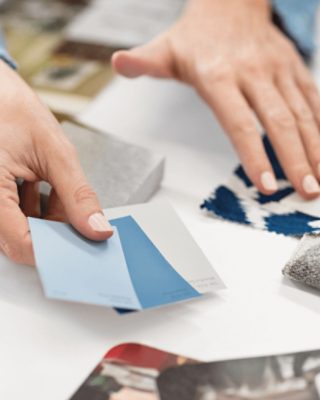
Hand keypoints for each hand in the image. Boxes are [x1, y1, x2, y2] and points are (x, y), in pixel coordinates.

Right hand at [0, 60, 112, 265]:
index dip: (54, 251)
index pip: (20, 242)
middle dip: (55, 233)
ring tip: (60, 194)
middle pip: (21, 239)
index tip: (82, 247)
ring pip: (22, 228)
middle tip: (81, 223)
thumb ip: (77, 195)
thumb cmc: (15, 111)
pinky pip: (18, 214)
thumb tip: (96, 229)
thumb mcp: (55, 151)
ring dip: (49, 219)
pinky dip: (40, 209)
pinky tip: (49, 191)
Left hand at [112, 0, 319, 197]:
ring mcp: (278, 70)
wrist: (231, 1)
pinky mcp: (293, 68)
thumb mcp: (165, 48)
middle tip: (307, 191)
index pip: (240, 123)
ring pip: (302, 114)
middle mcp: (253, 73)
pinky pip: (313, 99)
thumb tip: (118, 63)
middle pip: (279, 122)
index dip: (254, 156)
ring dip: (315, 149)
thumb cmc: (196, 36)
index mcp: (219, 75)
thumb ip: (144, 62)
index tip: (267, 185)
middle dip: (295, 159)